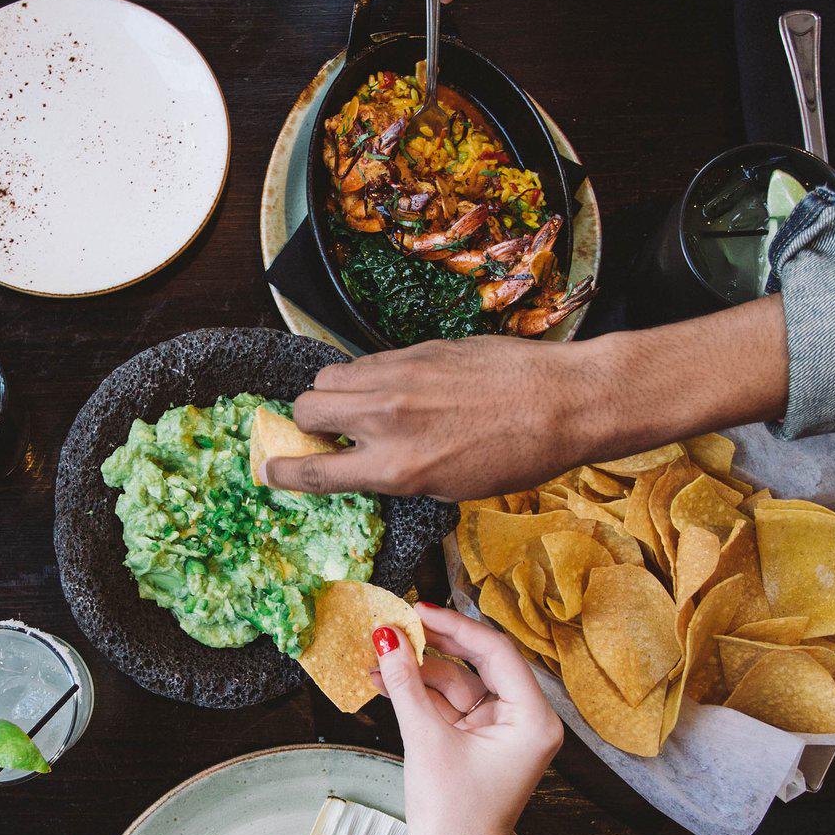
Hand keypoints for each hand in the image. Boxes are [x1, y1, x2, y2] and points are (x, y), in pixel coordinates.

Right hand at [262, 297, 791, 498]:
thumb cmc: (520, 454)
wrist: (564, 401)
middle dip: (309, 422)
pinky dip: (371, 376)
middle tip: (329, 433)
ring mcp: (400, 376)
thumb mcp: (452, 486)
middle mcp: (389, 418)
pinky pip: (370, 360)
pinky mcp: (417, 348)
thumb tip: (366, 461)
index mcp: (397, 466)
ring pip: (331, 375)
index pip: (313, 469)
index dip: (282, 471)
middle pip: (307, 407)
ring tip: (362, 408)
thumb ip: (398, 472)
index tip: (269, 469)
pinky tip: (401, 388)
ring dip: (335, 394)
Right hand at [375, 603, 563, 834]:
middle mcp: (523, 720)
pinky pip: (449, 706)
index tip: (415, 610)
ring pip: (458, 683)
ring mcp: (499, 731)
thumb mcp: (426, 740)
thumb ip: (405, 685)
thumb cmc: (454, 817)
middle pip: (476, 663)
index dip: (453, 626)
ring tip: (376, 655)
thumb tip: (386, 639)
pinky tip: (385, 679)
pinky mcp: (477, 743)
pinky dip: (420, 694)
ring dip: (418, 671)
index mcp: (532, 718)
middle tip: (394, 624)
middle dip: (432, 645)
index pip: (495, 652)